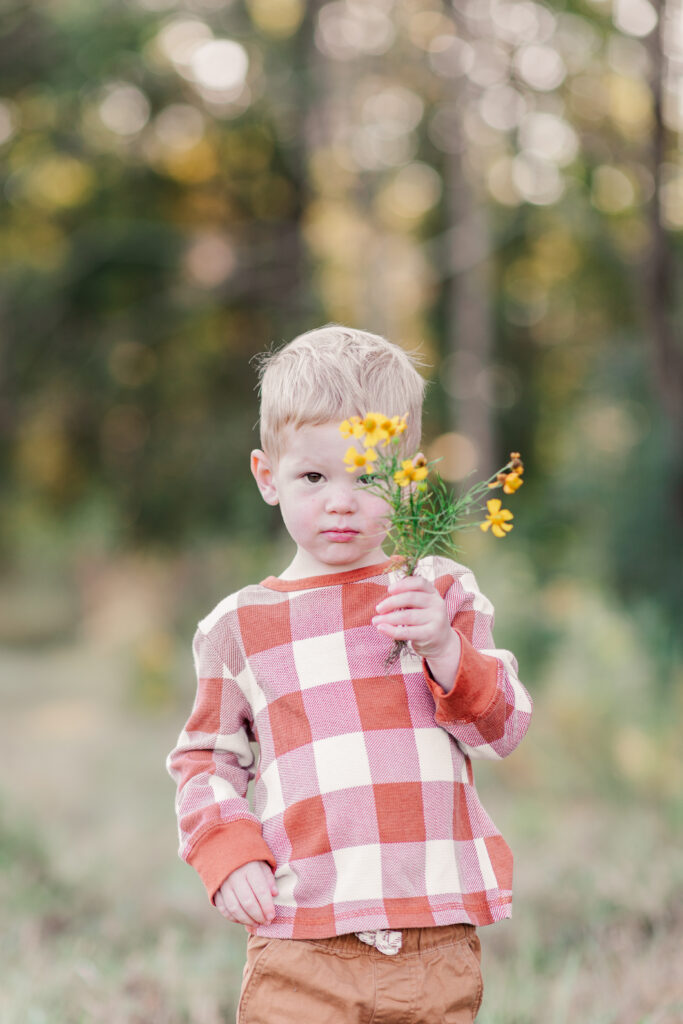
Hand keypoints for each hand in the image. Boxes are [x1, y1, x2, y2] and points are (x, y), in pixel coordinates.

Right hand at [215, 860, 277, 926]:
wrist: (223, 849)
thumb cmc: (248, 857)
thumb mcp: (261, 861)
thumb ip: (268, 877)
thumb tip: (274, 894)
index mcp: (249, 867)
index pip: (260, 891)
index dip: (267, 906)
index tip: (272, 916)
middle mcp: (234, 876)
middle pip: (247, 902)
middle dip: (258, 916)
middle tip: (266, 922)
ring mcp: (223, 884)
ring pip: (235, 908)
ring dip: (246, 920)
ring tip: (256, 924)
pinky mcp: (215, 891)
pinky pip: (224, 909)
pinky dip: (233, 918)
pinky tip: (243, 920)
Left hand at [372, 575, 460, 690]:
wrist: (442, 643)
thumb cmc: (425, 620)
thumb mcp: (421, 606)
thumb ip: (408, 599)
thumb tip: (384, 602)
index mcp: (433, 593)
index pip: (419, 583)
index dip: (403, 584)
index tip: (389, 590)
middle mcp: (437, 604)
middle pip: (410, 598)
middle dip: (391, 602)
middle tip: (379, 608)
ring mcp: (436, 619)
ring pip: (407, 616)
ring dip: (387, 618)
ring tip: (375, 621)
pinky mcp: (431, 634)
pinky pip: (407, 632)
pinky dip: (391, 630)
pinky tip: (381, 628)